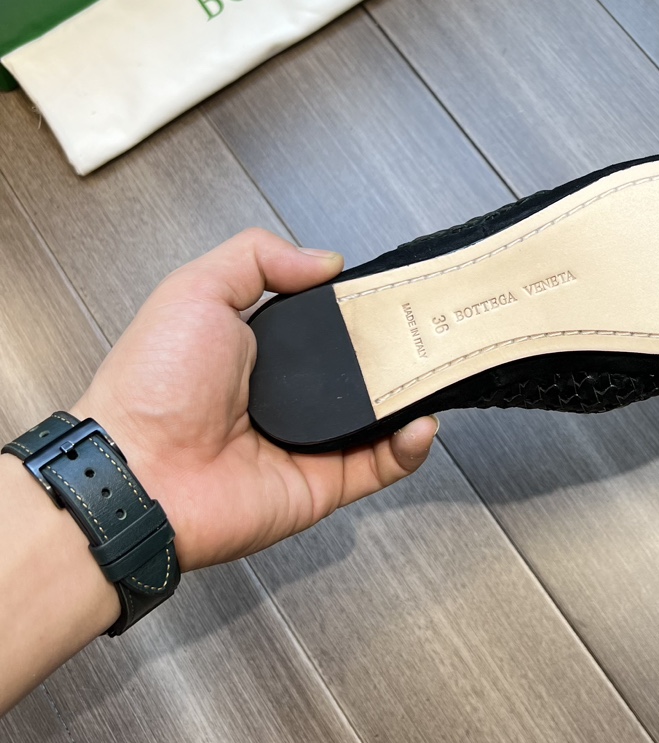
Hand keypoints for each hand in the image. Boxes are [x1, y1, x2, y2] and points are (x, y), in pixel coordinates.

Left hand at [71, 228, 437, 571]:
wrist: (136, 473)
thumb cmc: (151, 386)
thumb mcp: (197, 290)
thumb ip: (258, 257)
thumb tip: (324, 259)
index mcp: (261, 351)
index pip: (328, 325)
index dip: (361, 310)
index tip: (395, 295)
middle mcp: (288, 398)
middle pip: (362, 372)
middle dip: (399, 353)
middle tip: (429, 333)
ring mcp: (308, 443)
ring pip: (381, 420)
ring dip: (414, 399)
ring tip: (438, 373)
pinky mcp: (322, 484)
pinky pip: (379, 467)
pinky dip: (409, 447)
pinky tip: (421, 422)